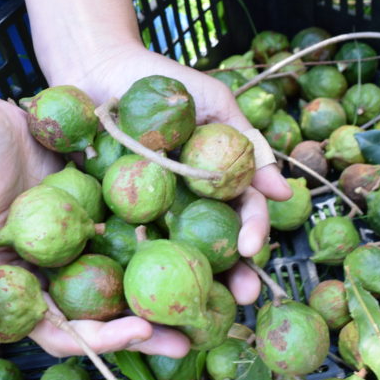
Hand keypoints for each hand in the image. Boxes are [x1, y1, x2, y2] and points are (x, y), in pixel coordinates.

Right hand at [0, 96, 189, 357]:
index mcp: (22, 289)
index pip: (66, 331)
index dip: (103, 340)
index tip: (143, 331)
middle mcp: (54, 273)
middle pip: (105, 312)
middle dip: (147, 327)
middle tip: (190, 335)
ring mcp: (77, 242)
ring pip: (125, 275)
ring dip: (161, 288)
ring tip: (207, 294)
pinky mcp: (95, 208)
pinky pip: (129, 227)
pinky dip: (158, 237)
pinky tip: (196, 239)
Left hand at [46, 42, 292, 305]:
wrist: (97, 68)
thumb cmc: (160, 79)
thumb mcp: (211, 102)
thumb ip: (245, 140)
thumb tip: (282, 191)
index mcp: (212, 182)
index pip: (240, 214)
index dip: (252, 232)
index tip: (252, 248)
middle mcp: (183, 204)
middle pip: (212, 247)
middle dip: (231, 277)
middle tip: (241, 298)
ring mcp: (145, 212)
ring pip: (170, 256)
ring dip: (186, 286)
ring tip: (197, 310)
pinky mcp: (105, 214)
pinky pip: (117, 244)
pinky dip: (128, 268)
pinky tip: (134, 293)